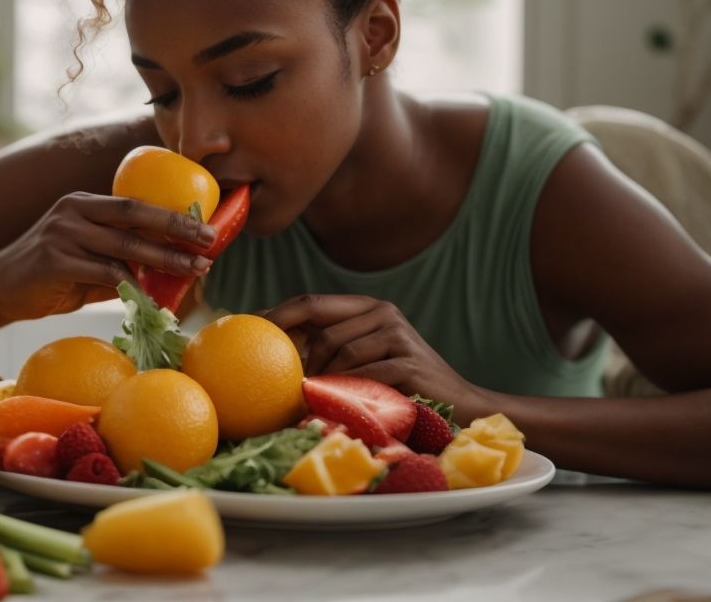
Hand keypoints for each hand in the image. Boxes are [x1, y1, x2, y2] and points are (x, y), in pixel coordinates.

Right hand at [0, 192, 215, 320]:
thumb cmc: (51, 276)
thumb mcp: (88, 260)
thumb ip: (122, 260)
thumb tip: (172, 270)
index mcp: (84, 203)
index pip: (136, 202)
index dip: (172, 213)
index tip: (206, 225)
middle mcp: (73, 210)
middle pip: (135, 214)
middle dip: (177, 227)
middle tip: (209, 241)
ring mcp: (62, 234)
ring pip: (125, 246)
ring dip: (165, 260)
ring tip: (195, 270)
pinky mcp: (54, 261)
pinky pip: (104, 274)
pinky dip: (133, 286)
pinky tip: (154, 298)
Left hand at [260, 294, 489, 413]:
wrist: (463, 406)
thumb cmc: (403, 389)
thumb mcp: (365, 363)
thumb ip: (330, 351)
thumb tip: (272, 356)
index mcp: (368, 309)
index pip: (311, 303)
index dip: (277, 315)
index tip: (247, 330)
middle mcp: (383, 314)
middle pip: (321, 329)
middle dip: (297, 356)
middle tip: (279, 381)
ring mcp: (398, 335)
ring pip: (339, 353)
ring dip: (323, 381)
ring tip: (315, 402)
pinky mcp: (407, 362)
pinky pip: (361, 376)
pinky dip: (346, 393)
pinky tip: (341, 407)